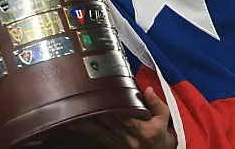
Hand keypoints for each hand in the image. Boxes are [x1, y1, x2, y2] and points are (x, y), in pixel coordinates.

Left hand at [48, 88, 175, 148]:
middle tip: (82, 95)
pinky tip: (74, 123)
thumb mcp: (163, 118)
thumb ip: (156, 103)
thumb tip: (148, 90)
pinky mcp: (111, 146)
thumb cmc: (158, 134)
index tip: (103, 95)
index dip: (113, 107)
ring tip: (71, 111)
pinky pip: (96, 136)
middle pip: (108, 122)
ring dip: (85, 120)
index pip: (124, 118)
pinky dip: (85, 129)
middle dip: (96, 108)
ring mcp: (117, 144)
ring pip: (98, 130)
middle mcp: (128, 139)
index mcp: (142, 131)